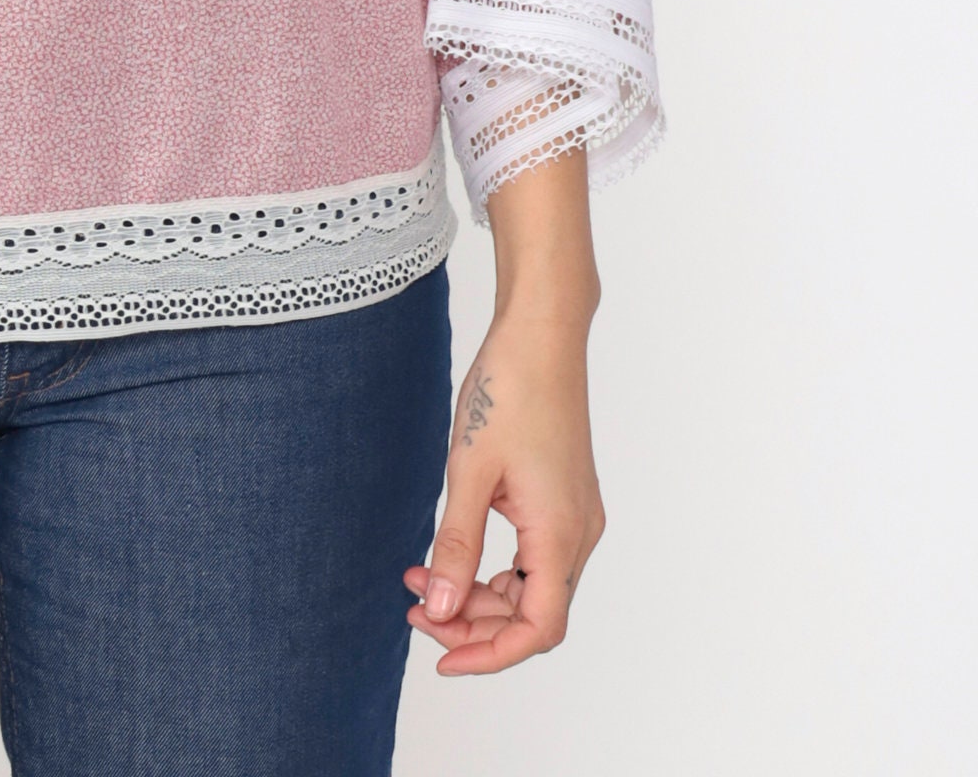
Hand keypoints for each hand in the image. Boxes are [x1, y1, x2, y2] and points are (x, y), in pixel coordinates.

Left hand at [403, 312, 605, 673]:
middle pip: (533, 614)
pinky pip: (533, 557)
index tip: (441, 658)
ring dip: (478, 594)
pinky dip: (492, 566)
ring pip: (532, 587)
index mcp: (560, 533)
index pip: (538, 629)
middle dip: (473, 623)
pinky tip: (449, 551)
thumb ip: (455, 543)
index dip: (490, 654)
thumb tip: (440, 608)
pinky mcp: (565, 500)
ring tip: (418, 578)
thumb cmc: (507, 391)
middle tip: (413, 609)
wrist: (541, 335)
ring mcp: (575, 517)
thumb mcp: (468, 470)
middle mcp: (578, 534)